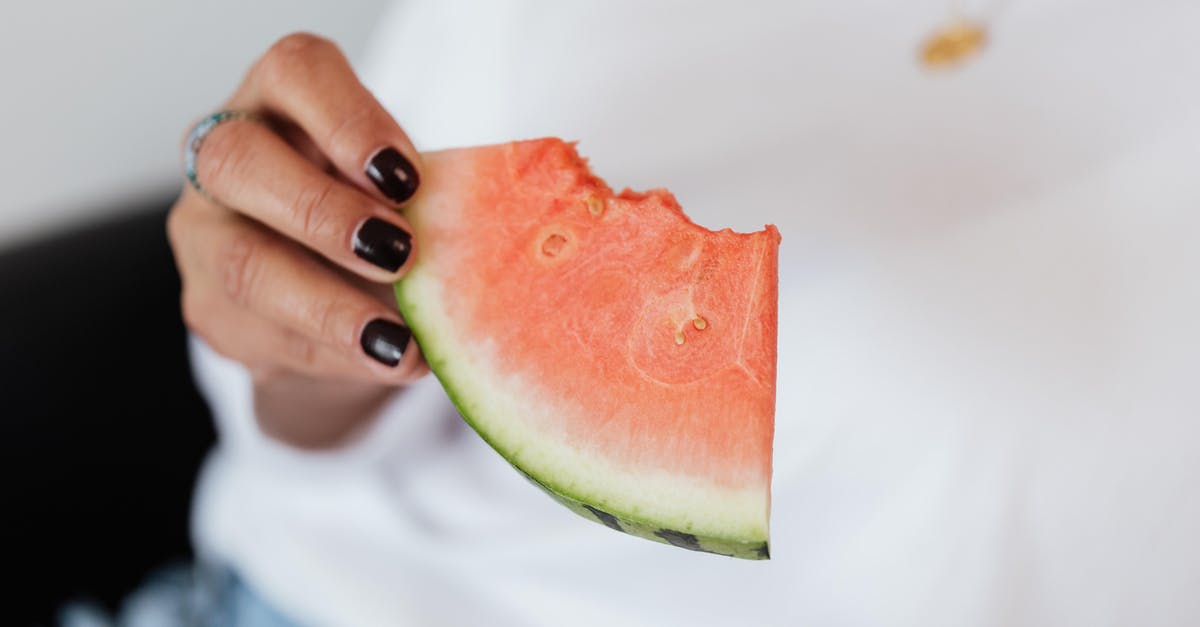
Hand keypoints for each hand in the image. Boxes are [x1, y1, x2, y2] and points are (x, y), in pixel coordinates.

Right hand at [168, 33, 427, 446]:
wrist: (331, 300)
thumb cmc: (377, 215)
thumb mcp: (403, 193)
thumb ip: (422, 200)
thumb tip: (477, 240)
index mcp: (280, 99)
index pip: (295, 74)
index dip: (349, 121)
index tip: (407, 178)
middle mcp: (223, 152)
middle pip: (240, 161)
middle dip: (324, 212)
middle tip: (400, 253)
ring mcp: (204, 232)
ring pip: (244, 264)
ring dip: (329, 306)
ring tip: (400, 339)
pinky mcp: (210, 308)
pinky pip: (264, 336)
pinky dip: (336, 355)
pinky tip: (390, 362)